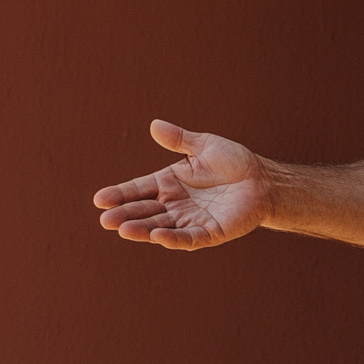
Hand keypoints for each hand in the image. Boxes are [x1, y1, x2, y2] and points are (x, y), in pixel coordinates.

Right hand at [93, 120, 272, 249]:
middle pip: (145, 210)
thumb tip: (155, 124)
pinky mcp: (209, 233)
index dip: (120, 194)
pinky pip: (188, 238)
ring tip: (124, 230)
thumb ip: (180, 140)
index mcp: (170, 182)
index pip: (139, 189)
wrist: (264, 180)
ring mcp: (191, 220)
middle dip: (125, 215)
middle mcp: (176, 204)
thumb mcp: (205, 146)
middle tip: (105, 220)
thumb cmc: (235, 163)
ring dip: (142, 230)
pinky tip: (158, 236)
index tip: (100, 199)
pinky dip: (173, 238)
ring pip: (161, 227)